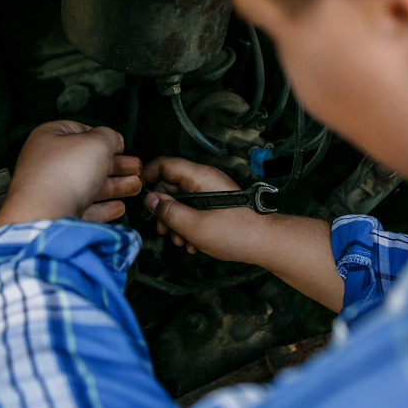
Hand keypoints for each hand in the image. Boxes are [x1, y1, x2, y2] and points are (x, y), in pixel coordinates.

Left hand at [0, 121, 141, 227]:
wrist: (45, 214)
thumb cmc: (64, 173)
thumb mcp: (97, 142)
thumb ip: (110, 136)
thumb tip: (115, 138)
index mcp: (49, 137)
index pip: (80, 131)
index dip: (103, 137)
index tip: (120, 145)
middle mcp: (47, 163)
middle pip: (88, 161)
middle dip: (115, 165)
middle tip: (134, 167)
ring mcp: (51, 190)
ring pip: (89, 186)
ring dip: (115, 186)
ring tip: (134, 186)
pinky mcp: (58, 213)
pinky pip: (84, 208)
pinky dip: (103, 208)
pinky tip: (118, 207)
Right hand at [142, 156, 273, 263]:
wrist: (266, 243)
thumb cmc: (237, 233)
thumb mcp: (194, 226)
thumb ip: (168, 211)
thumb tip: (151, 200)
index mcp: (199, 177)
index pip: (164, 164)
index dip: (148, 177)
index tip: (141, 194)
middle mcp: (205, 180)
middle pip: (171, 185)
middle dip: (163, 208)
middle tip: (162, 228)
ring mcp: (211, 191)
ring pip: (182, 200)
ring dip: (176, 221)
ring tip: (180, 241)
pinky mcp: (217, 204)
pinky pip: (194, 209)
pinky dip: (189, 225)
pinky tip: (192, 243)